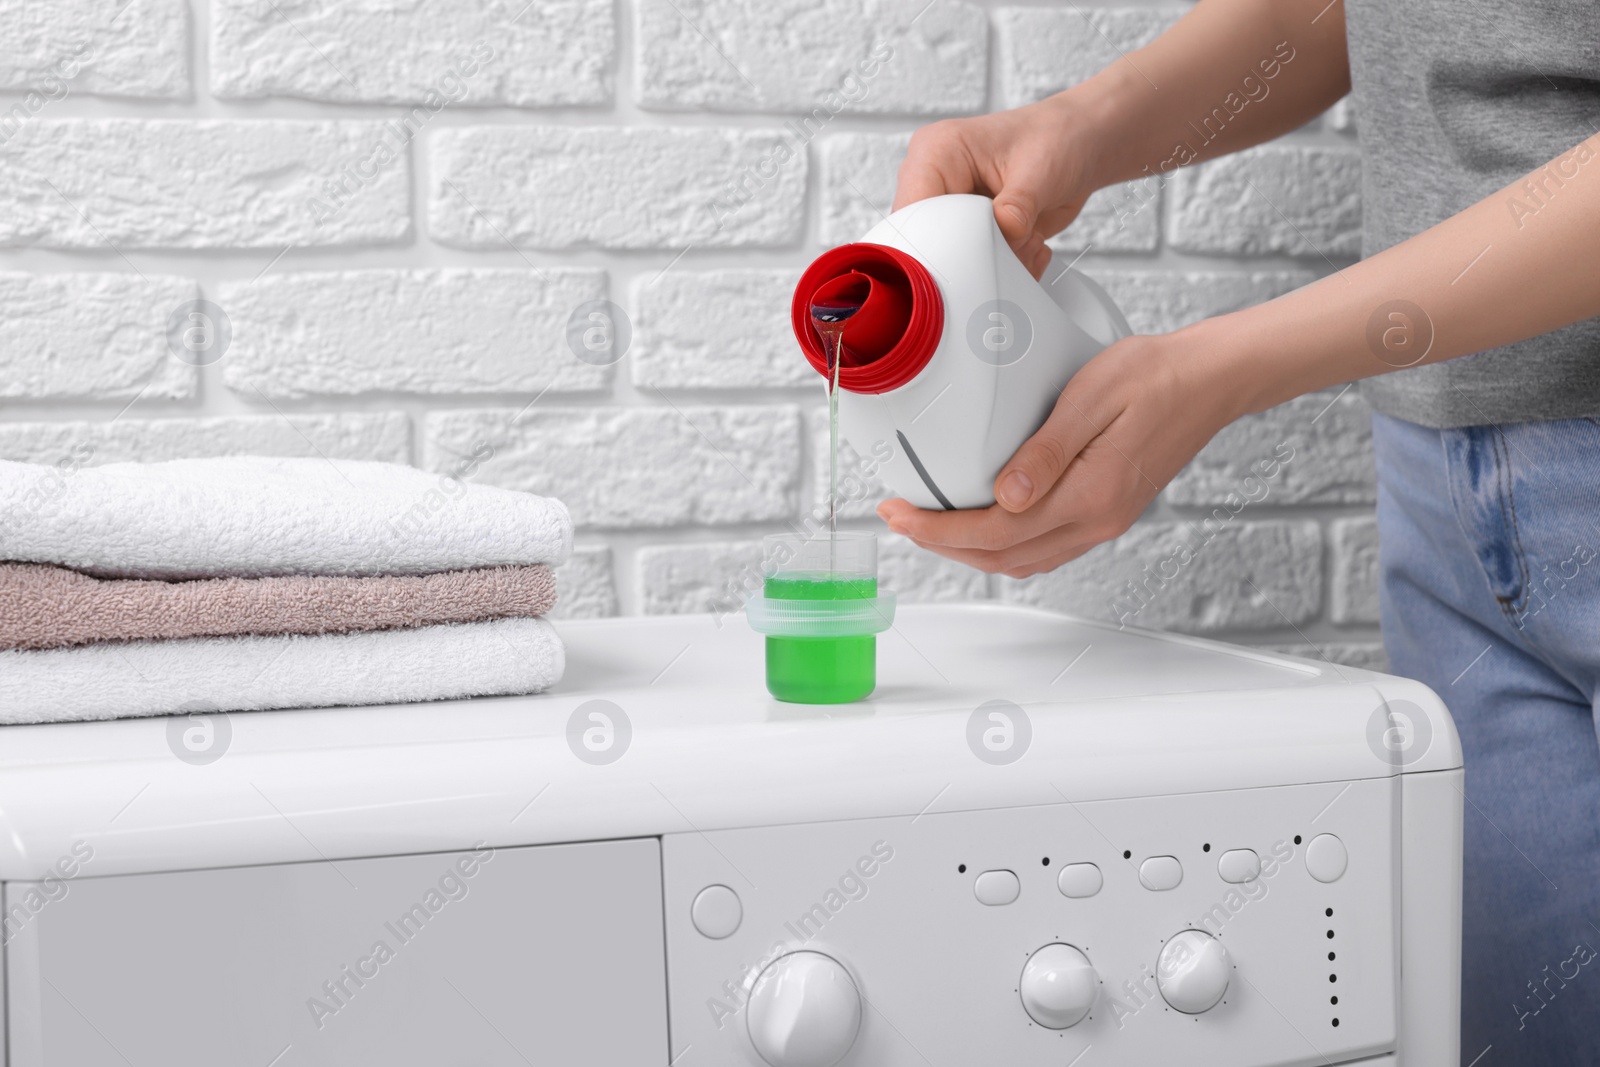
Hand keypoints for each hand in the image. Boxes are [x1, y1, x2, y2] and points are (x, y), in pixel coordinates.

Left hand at [876, 327, 1242, 576]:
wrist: (1210, 380)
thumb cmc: (1155, 377)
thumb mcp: (1092, 398)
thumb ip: (1046, 452)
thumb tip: (1004, 498)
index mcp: (1090, 495)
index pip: (996, 533)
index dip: (939, 530)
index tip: (899, 514)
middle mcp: (1097, 520)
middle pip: (1002, 557)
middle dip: (942, 544)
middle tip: (900, 518)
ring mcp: (1104, 522)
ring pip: (1022, 559)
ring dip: (970, 550)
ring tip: (929, 524)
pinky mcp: (1107, 513)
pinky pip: (1044, 547)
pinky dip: (1003, 545)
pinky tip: (982, 524)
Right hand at [894, 94, 1102, 278]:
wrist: (1081, 145)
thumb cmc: (1058, 139)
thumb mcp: (1040, 172)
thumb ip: (1016, 210)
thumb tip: (1001, 243)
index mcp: (935, 153)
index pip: (912, 211)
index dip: (936, 242)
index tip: (972, 261)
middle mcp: (936, 182)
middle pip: (929, 242)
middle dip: (975, 256)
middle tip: (1015, 245)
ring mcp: (952, 208)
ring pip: (955, 260)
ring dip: (997, 263)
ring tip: (1030, 239)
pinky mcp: (971, 230)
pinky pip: (977, 267)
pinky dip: (1009, 267)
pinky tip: (1032, 245)